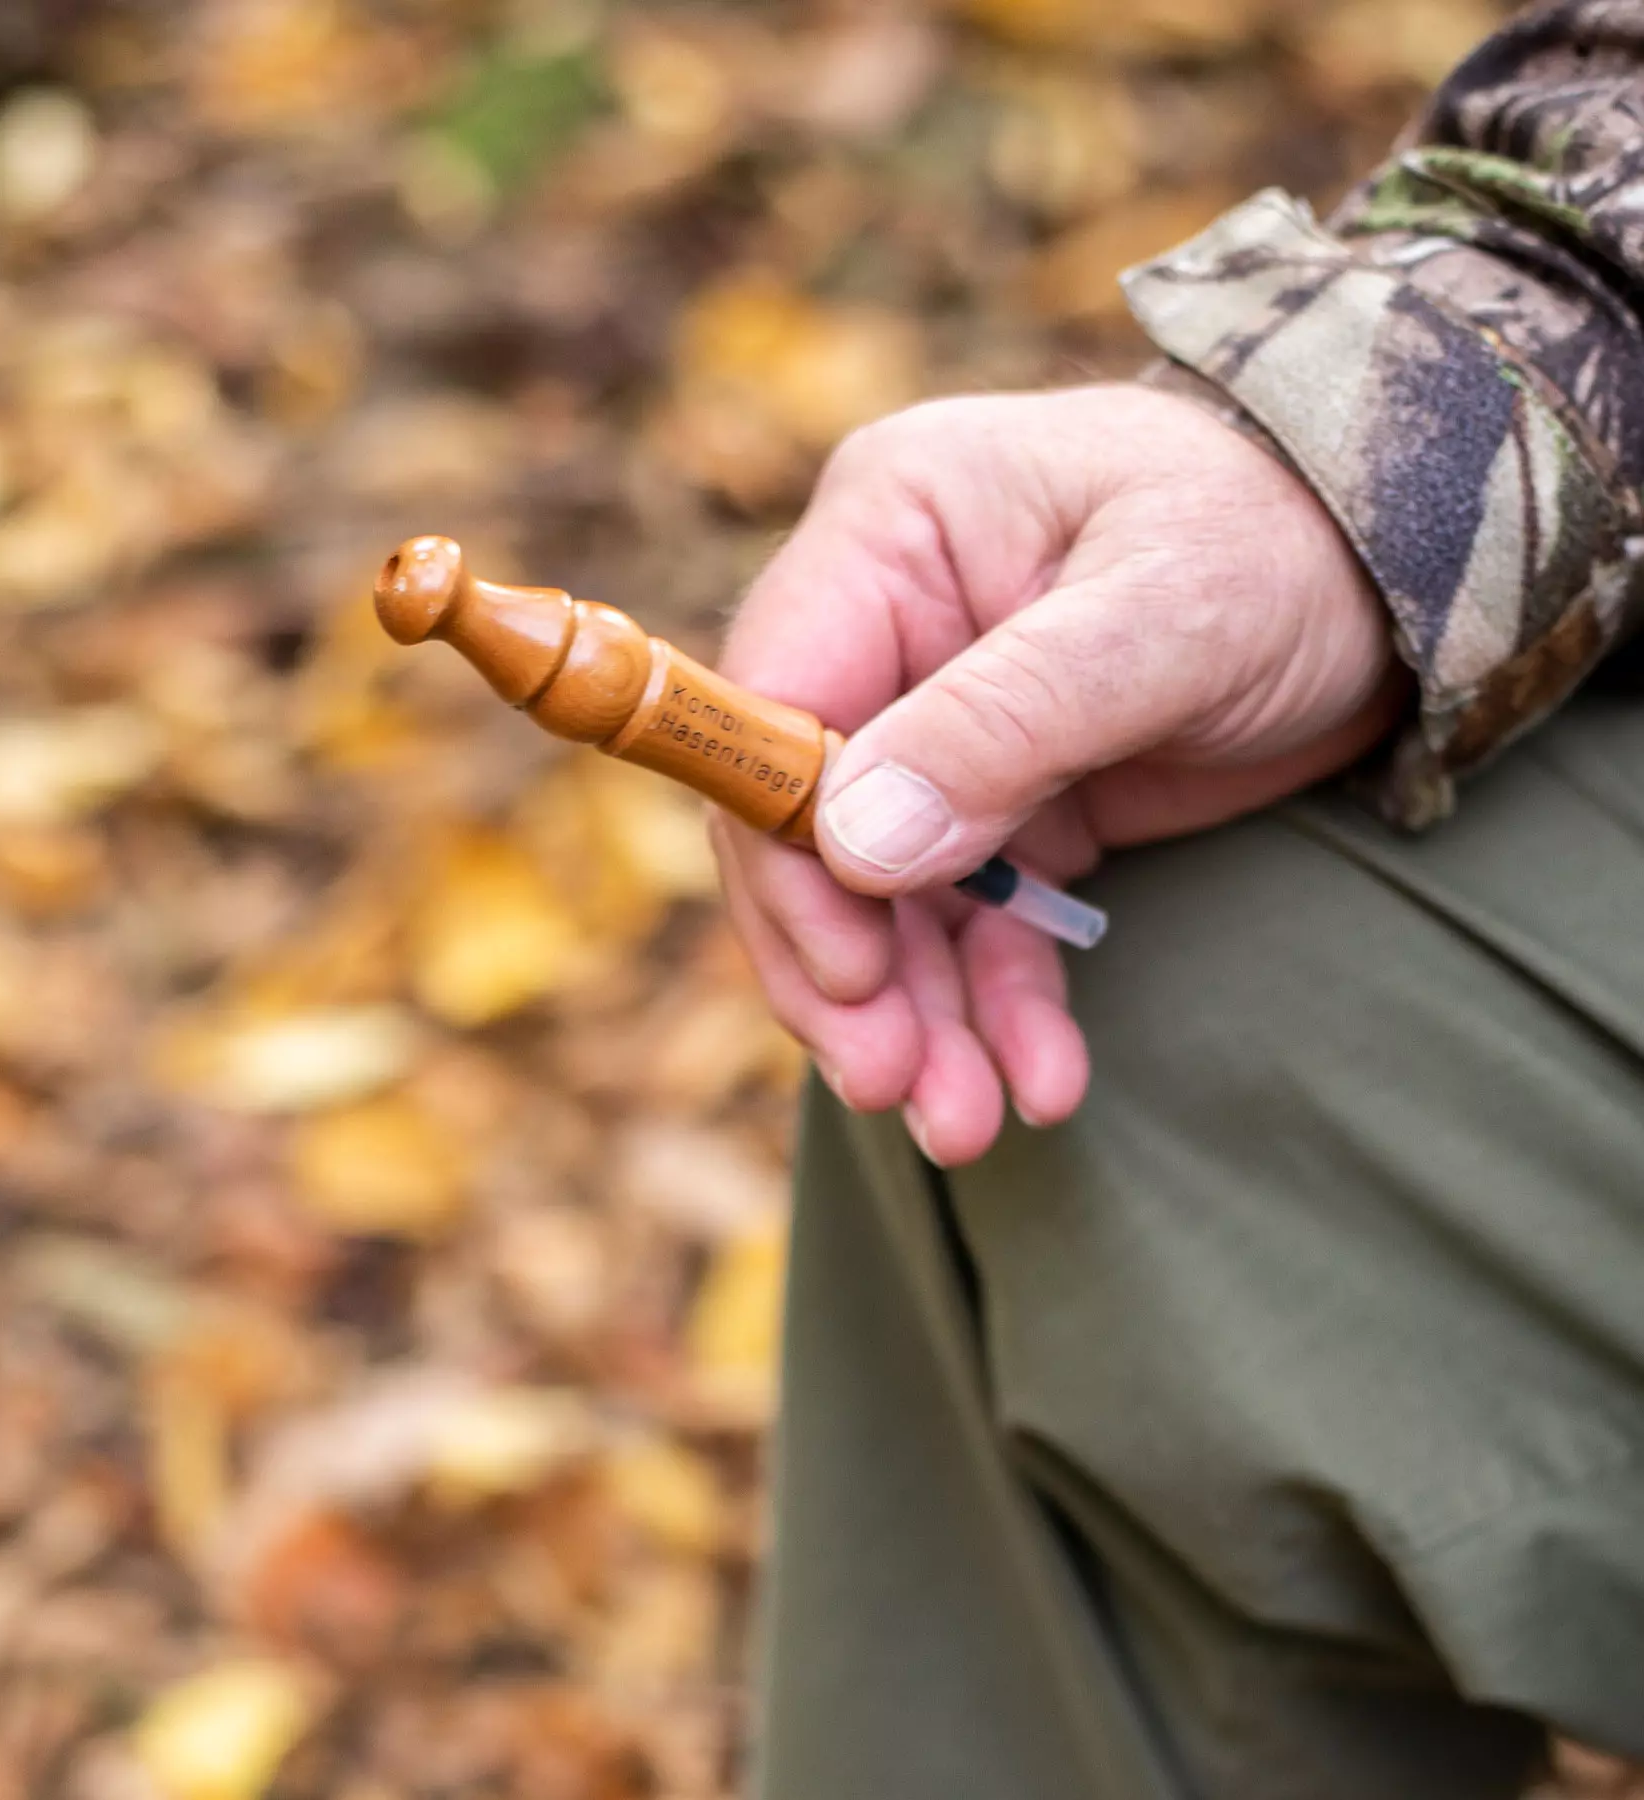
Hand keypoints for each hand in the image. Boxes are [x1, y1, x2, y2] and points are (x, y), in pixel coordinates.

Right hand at [714, 385, 1409, 1164]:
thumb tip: (853, 845)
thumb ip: (1003, 724)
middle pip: (807, 823)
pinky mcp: (1006, 802)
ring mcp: (941, 725)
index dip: (787, 848)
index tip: (848, 969)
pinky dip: (997, 1005)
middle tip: (891, 1084)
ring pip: (883, 897)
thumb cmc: (1286, 542)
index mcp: (892, 532)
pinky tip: (1038, 1080)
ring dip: (917, 1016)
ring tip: (963, 1123)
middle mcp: (891, 630)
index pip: (774, 703)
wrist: (1399, 576)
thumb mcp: (1162, 619)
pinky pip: (976, 920)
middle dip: (847, 968)